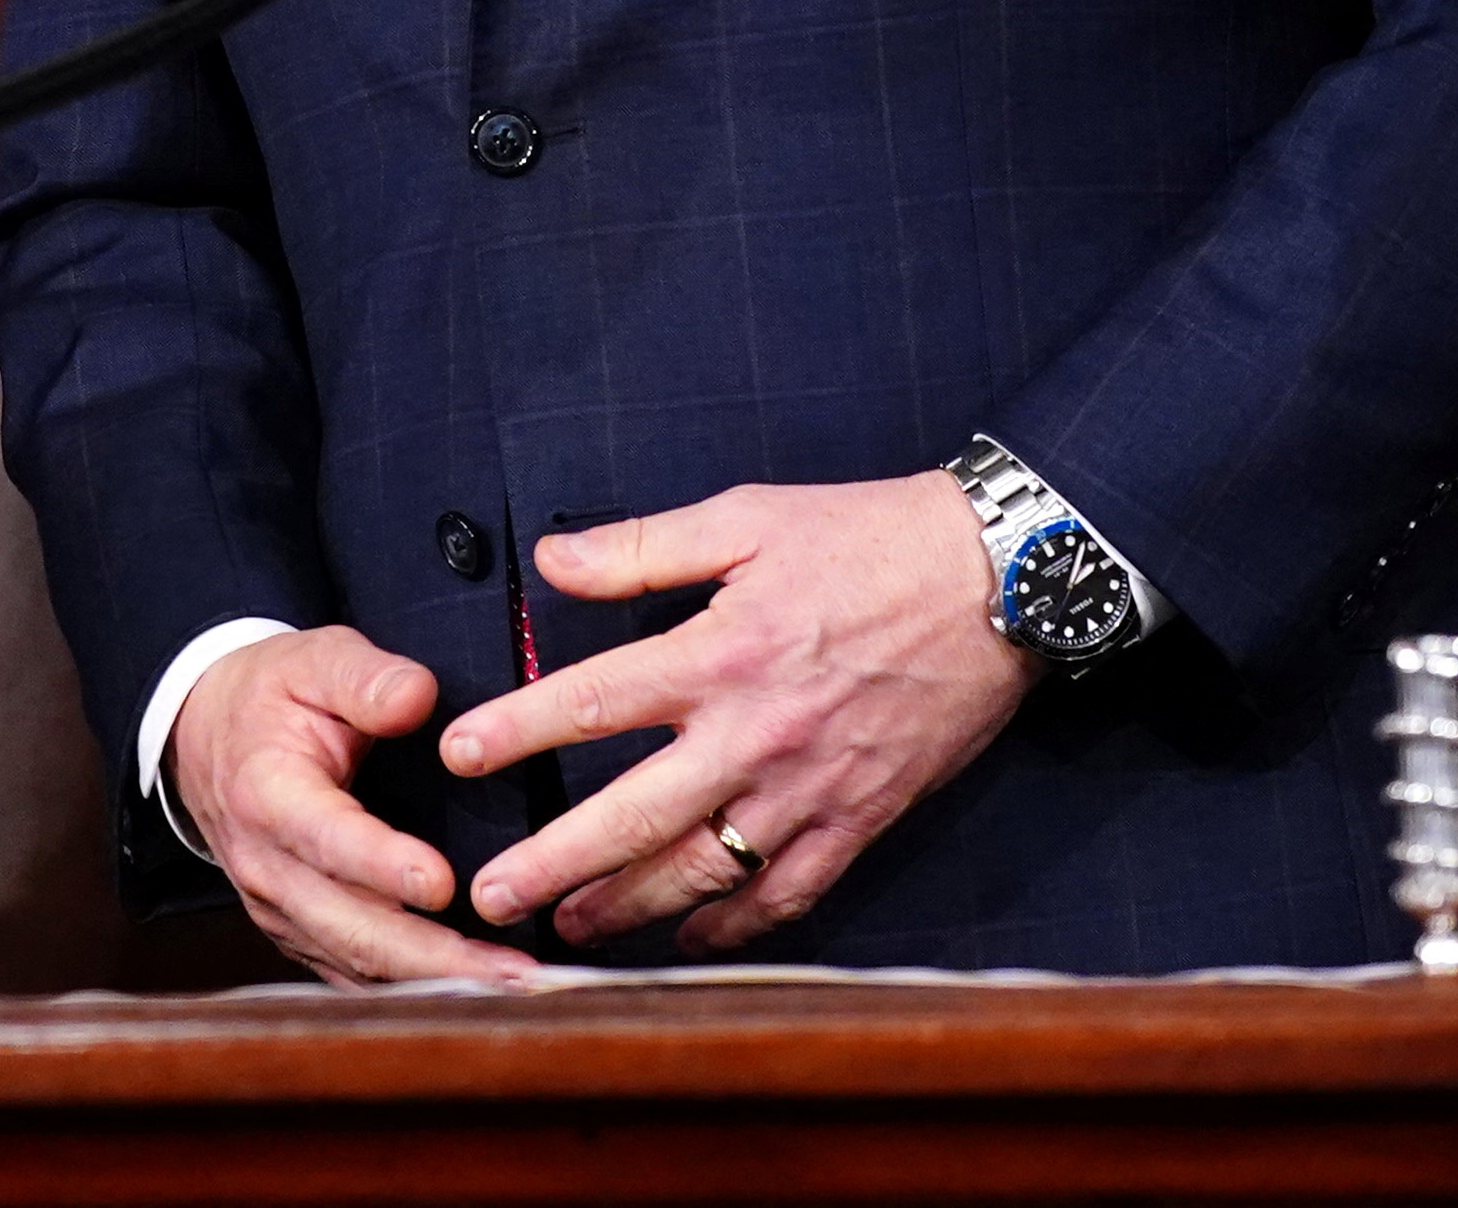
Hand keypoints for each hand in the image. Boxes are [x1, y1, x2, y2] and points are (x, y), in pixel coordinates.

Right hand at [162, 626, 543, 985]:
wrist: (204, 737)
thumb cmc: (270, 696)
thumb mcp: (314, 659)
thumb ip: (366, 678)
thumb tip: (418, 700)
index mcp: (267, 793)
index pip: (327, 838)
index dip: (382, 866)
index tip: (442, 885)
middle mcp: (267, 866)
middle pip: (351, 928)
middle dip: (436, 959)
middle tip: (515, 973)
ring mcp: (279, 910)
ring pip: (358, 965)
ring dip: (437, 985)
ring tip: (517, 993)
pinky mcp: (297, 934)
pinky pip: (354, 977)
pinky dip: (413, 992)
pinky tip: (476, 995)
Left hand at [431, 471, 1030, 952]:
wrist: (999, 584)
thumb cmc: (867, 541)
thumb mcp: (748, 518)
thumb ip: (643, 546)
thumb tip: (553, 561)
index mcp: (720, 653)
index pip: (593, 700)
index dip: (518, 730)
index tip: (458, 753)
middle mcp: (757, 734)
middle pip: (635, 815)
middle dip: (555, 863)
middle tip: (490, 896)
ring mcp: (811, 787)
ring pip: (705, 871)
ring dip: (630, 907)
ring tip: (569, 928)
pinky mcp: (862, 819)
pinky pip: (789, 895)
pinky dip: (735, 926)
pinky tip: (689, 939)